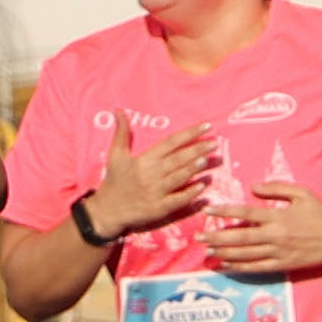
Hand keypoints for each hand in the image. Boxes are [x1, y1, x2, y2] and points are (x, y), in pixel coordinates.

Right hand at [86, 129, 214, 241]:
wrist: (106, 210)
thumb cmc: (114, 181)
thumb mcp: (115, 156)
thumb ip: (121, 134)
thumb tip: (118, 111)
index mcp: (143, 160)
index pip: (170, 142)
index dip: (189, 133)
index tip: (207, 126)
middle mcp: (150, 174)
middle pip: (177, 159)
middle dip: (197, 149)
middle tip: (215, 142)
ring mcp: (155, 191)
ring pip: (179, 177)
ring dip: (194, 168)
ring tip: (209, 159)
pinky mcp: (159, 208)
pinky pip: (178, 199)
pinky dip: (190, 193)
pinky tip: (202, 186)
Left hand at [198, 175, 321, 276]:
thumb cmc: (321, 214)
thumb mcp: (303, 194)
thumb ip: (277, 188)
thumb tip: (253, 187)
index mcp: (279, 216)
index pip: (246, 212)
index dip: (225, 211)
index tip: (207, 210)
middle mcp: (276, 235)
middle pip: (240, 236)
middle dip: (217, 236)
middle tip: (198, 236)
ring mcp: (279, 252)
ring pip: (245, 254)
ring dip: (224, 252)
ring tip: (208, 249)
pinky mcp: (283, 264)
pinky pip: (257, 267)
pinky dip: (239, 267)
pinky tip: (226, 264)